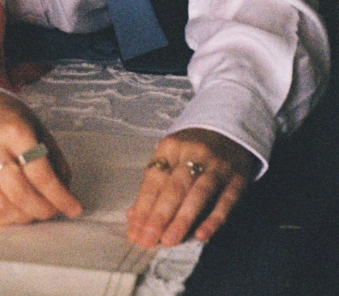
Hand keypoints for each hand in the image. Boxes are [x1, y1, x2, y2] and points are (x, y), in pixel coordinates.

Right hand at [0, 90, 82, 225]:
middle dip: (42, 209)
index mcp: (14, 131)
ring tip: (34, 210)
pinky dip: (2, 220)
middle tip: (54, 211)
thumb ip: (53, 159)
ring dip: (23, 217)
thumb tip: (64, 194)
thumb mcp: (38, 128)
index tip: (74, 208)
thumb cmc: (10, 121)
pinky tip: (14, 211)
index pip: (39, 172)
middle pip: (18, 192)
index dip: (59, 196)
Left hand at [126, 128, 256, 247]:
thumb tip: (134, 217)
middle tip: (148, 240)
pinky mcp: (237, 179)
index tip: (135, 231)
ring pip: (198, 194)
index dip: (143, 206)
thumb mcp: (170, 157)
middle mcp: (193, 154)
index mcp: (171, 146)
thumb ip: (154, 186)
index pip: (154, 178)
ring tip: (169, 241)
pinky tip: (201, 235)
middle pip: (174, 187)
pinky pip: (226, 201)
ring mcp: (217, 166)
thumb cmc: (192, 151)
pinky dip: (213, 219)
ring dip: (182, 219)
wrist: (230, 131)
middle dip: (159, 215)